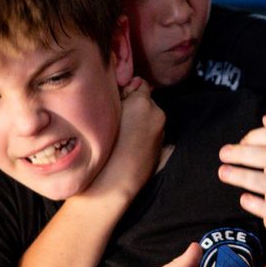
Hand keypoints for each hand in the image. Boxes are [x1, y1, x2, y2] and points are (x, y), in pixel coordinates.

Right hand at [80, 77, 163, 205]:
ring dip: (140, 121)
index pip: (139, 83)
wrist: (112, 183)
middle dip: (135, 106)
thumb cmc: (102, 146)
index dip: (127, 90)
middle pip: (146, 101)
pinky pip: (152, 133)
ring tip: (122, 135)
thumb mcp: (106, 112)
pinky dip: (144, 135)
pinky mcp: (163, 147)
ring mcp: (161, 131)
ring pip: (150, 117)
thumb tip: (128, 85)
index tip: (117, 100)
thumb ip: (119, 95)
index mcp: (142, 102)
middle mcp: (157, 114)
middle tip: (117, 118)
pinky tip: (130, 145)